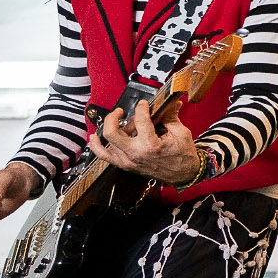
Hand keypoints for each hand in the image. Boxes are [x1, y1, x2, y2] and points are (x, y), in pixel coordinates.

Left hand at [93, 104, 207, 187]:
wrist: (183, 175)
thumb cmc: (183, 155)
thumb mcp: (180, 133)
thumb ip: (170, 116)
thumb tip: (169, 103)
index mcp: (150, 145)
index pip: (140, 120)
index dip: (141, 107)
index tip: (143, 104)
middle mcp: (135, 154)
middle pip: (112, 132)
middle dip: (113, 117)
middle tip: (120, 111)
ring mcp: (128, 161)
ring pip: (106, 143)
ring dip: (110, 128)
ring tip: (115, 121)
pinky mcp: (125, 165)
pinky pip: (104, 156)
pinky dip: (97, 146)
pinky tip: (94, 137)